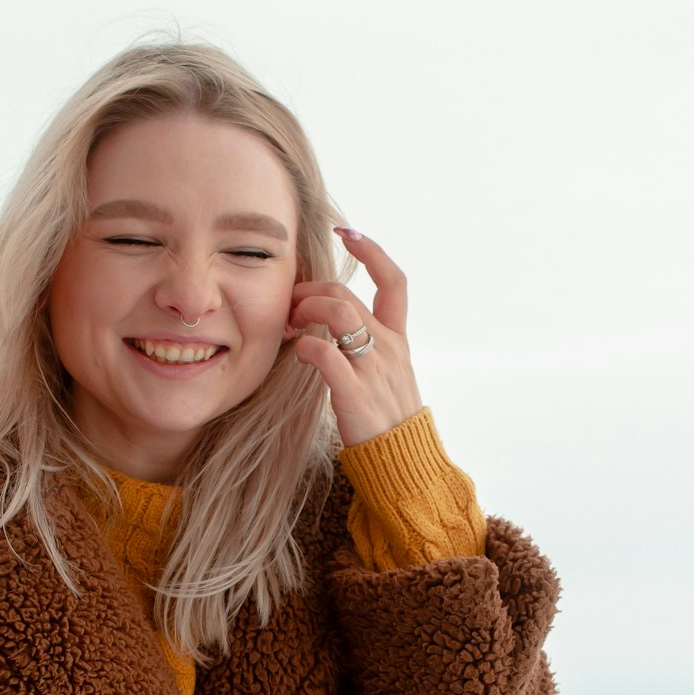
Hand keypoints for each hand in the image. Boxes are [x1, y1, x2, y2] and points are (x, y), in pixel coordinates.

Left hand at [287, 229, 421, 447]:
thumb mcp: (387, 375)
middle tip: (291, 308)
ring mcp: (373, 369)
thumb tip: (332, 325)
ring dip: (305, 311)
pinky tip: (298, 354)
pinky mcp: (355, 393)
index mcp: (397, 339)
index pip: (393, 281)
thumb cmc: (386, 419)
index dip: (371, 251)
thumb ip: (366, 347)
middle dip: (309, 292)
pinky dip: (305, 347)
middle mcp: (388, 348)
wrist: (403, 462)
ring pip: (338, 313)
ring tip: (291, 326)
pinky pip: (325, 355)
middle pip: (346, 295)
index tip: (347, 232)